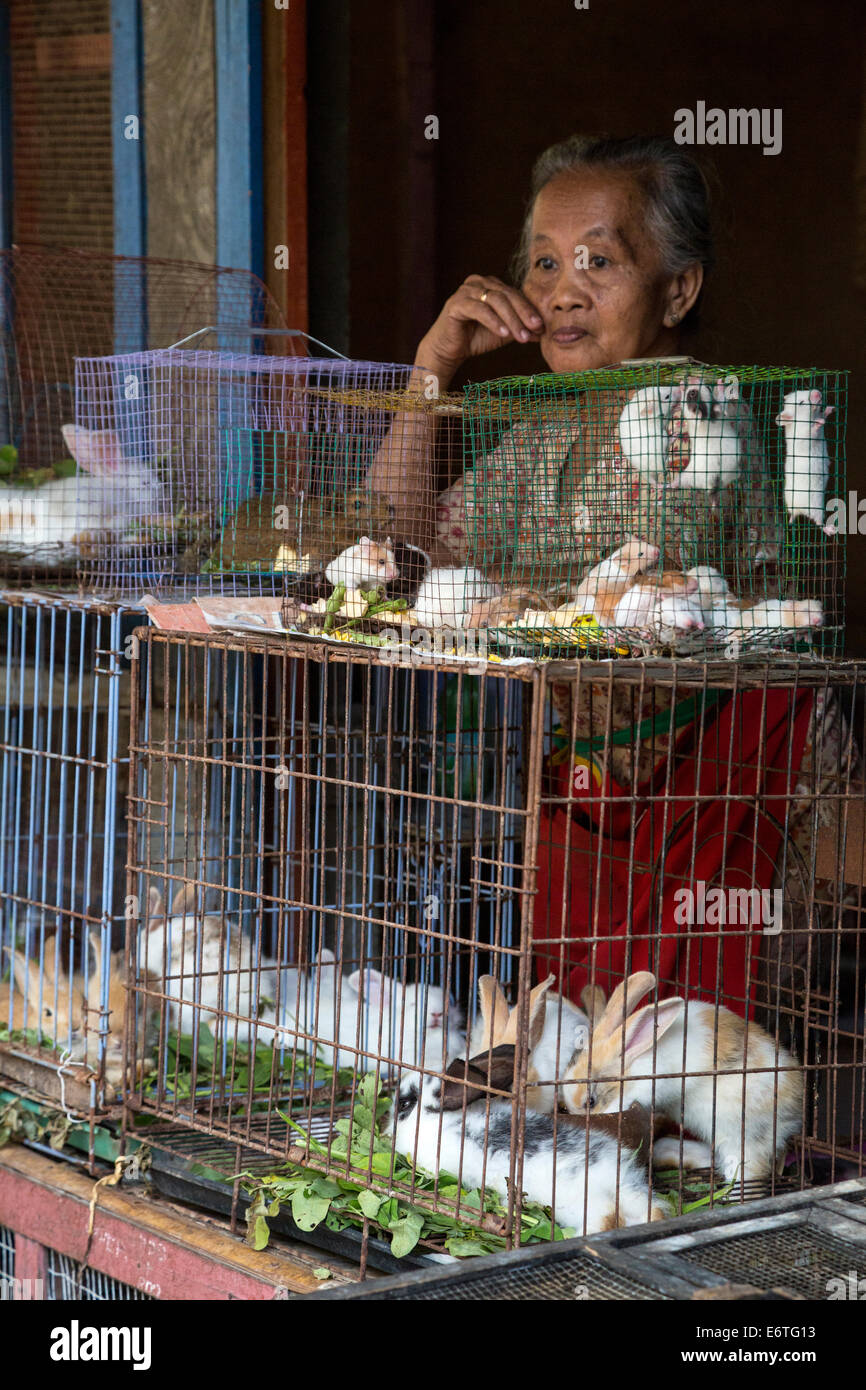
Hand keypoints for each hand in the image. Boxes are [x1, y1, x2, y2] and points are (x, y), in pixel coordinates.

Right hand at [416, 275, 542, 384]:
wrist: (450, 350)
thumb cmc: (476, 338)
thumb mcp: (504, 331)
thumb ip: (521, 327)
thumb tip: (544, 331)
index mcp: (491, 285)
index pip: (515, 294)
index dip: (530, 310)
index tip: (542, 326)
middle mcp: (479, 282)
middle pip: (507, 295)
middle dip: (523, 313)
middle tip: (535, 329)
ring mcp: (466, 291)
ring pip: (495, 301)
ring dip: (511, 319)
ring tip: (522, 337)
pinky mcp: (456, 303)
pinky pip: (479, 309)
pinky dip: (493, 321)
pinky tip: (504, 332)